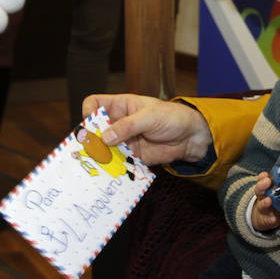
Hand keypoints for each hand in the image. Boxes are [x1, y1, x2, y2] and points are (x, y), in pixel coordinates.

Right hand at [82, 93, 211, 164]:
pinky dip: (112, 168)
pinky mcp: (131, 156)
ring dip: (99, 157)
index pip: (95, 104)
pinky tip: (110, 174)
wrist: (191, 137)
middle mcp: (118, 123)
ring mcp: (123, 141)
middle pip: (94, 130)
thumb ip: (128, 125)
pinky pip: (116, 163)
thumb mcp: (150, 116)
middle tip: (87, 151)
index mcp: (121, 106)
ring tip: (97, 165)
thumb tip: (105, 137)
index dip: (89, 113)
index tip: (90, 124)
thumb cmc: (172, 117)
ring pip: (103, 149)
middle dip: (89, 140)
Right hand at [251, 172, 279, 231]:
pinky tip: (273, 219)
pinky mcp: (267, 221)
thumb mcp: (275, 192)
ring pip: (262, 206)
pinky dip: (270, 220)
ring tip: (268, 201)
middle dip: (262, 186)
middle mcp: (262, 198)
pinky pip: (268, 220)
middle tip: (267, 182)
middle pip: (259, 191)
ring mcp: (263, 210)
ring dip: (264, 203)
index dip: (262, 177)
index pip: (261, 181)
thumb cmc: (274, 201)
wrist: (263, 218)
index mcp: (265, 190)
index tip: (265, 175)